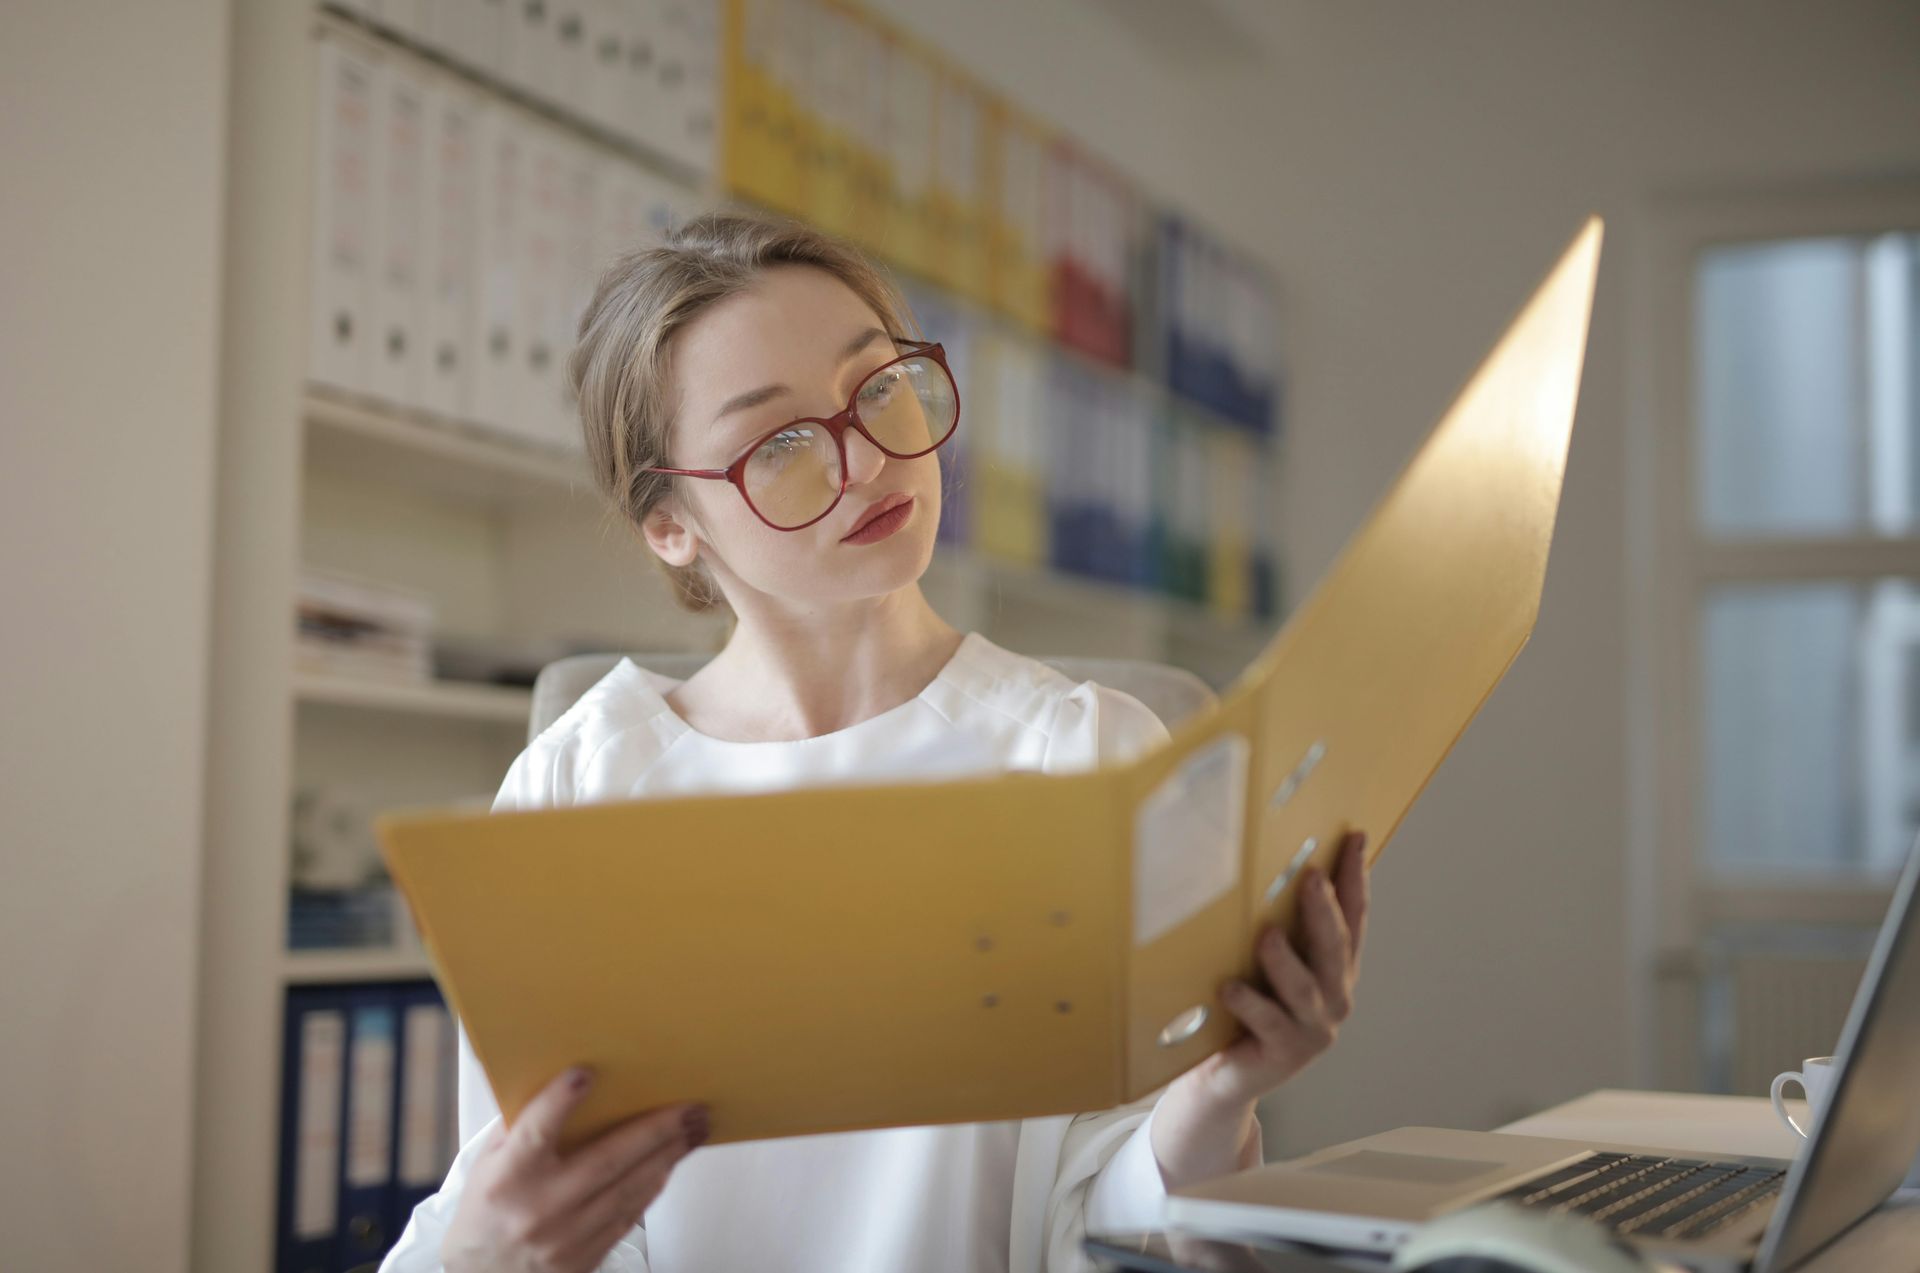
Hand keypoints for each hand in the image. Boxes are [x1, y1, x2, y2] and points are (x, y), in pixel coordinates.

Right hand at [442, 1066, 706, 1272]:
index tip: (584, 1073)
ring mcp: (565, 1238)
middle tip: (690, 1107)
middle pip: (607, 1160)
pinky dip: (652, 1187)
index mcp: (507, 1179)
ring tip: (694, 1131)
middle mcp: (539, 1209)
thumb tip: (562, 1083)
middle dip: (656, 1130)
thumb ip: (520, 1129)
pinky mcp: (584, 1259)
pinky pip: (628, 1216)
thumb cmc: (487, 1213)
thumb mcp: (488, 1166)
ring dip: (667, 1156)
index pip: (535, 1133)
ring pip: (628, 1189)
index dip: (559, 1102)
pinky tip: (668, 1165)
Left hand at [1190, 829, 1371, 1111]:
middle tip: (1312, 877)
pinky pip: (1268, 1023)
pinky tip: (1229, 986)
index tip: (1354, 838)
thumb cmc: (1247, 1009)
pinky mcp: (1283, 1054)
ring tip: (1267, 934)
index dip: (1355, 879)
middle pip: (1335, 949)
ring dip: (1285, 960)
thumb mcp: (1269, 963)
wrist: (1228, 1075)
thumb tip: (1265, 864)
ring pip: (1304, 988)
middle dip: (1325, 912)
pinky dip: (1250, 1003)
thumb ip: (1280, 925)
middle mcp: (1333, 999)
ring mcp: (1311, 1030)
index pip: (1353, 918)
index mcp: (1335, 971)